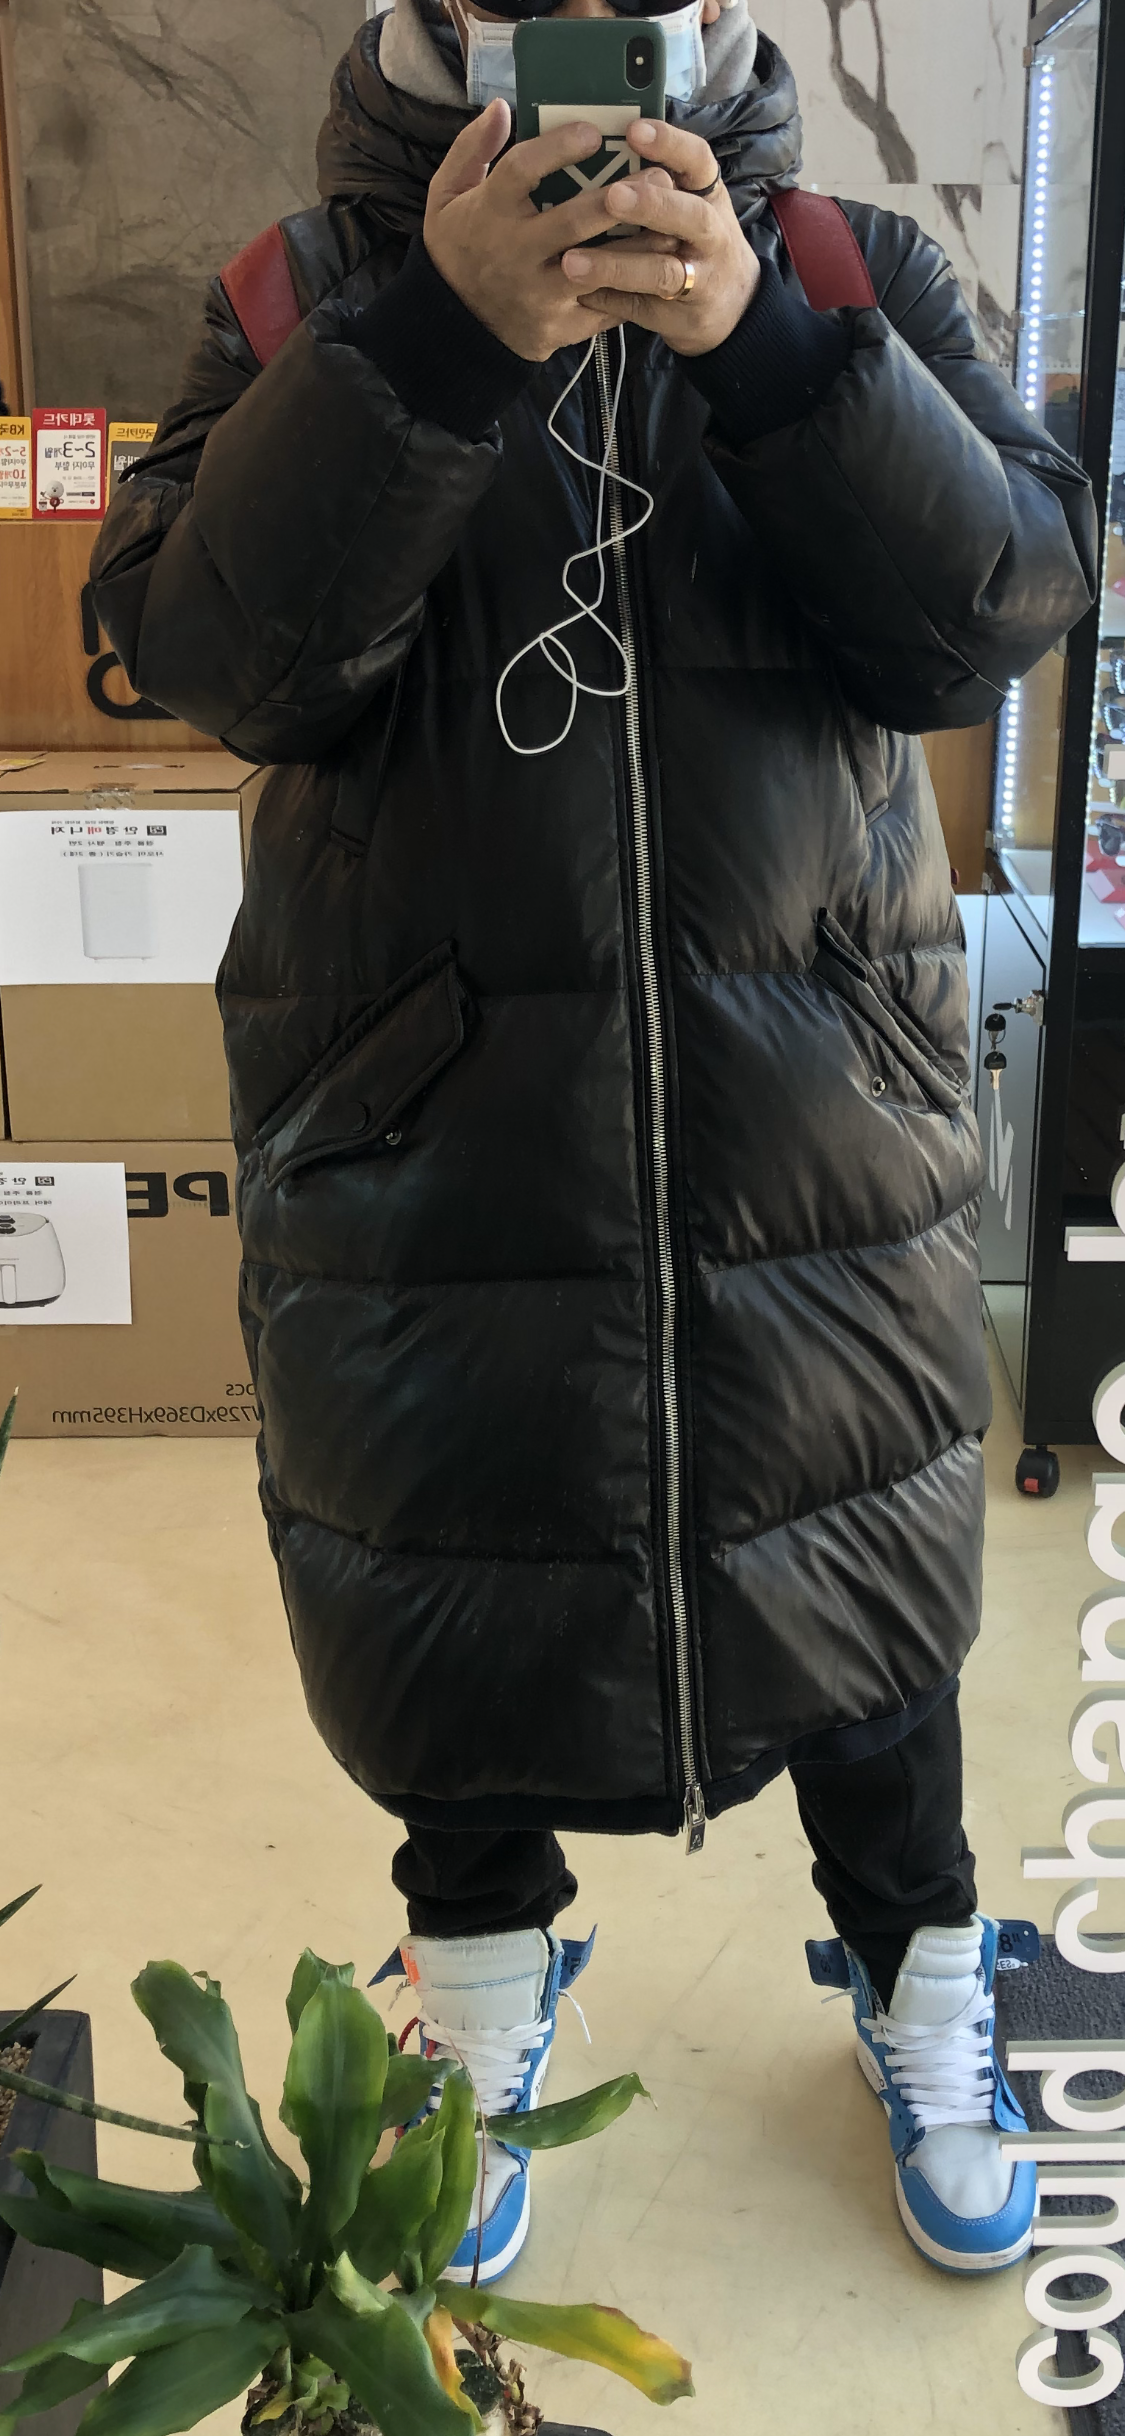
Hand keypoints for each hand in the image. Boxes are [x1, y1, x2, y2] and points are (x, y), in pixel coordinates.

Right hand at [424, 101, 681, 362]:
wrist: (455, 326)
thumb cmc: (456, 250)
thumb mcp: (445, 196)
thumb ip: (471, 150)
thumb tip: (501, 109)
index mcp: (490, 213)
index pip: (523, 171)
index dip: (558, 148)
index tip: (593, 132)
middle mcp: (517, 252)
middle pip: (573, 220)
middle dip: (619, 199)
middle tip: (657, 177)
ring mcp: (540, 292)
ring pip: (598, 267)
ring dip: (638, 244)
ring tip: (670, 222)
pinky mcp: (559, 325)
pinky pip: (603, 305)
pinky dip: (633, 287)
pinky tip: (658, 265)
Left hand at [559, 118, 760, 356]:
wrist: (735, 307)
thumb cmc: (696, 240)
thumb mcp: (692, 203)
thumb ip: (658, 180)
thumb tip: (595, 144)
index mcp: (709, 196)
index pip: (698, 161)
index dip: (670, 144)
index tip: (634, 130)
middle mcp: (711, 236)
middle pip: (690, 218)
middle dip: (652, 206)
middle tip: (611, 197)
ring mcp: (700, 280)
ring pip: (661, 272)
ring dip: (616, 266)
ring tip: (572, 262)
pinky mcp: (680, 316)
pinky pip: (639, 307)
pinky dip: (607, 300)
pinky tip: (577, 293)